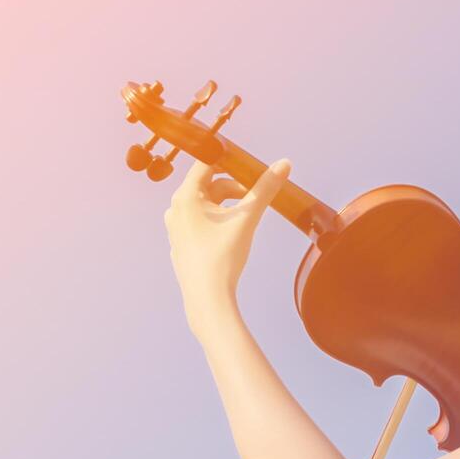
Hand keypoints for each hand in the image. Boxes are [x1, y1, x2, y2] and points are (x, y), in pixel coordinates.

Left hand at [163, 156, 290, 333]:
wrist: (208, 299)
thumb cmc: (223, 257)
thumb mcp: (247, 218)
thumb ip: (265, 188)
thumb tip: (284, 164)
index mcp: (185, 196)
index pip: (206, 163)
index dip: (228, 159)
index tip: (248, 164)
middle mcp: (175, 208)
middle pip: (208, 185)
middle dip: (233, 188)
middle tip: (255, 198)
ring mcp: (175, 228)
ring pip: (205, 205)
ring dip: (227, 206)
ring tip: (244, 222)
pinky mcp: (180, 244)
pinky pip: (200, 223)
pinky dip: (217, 223)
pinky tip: (230, 238)